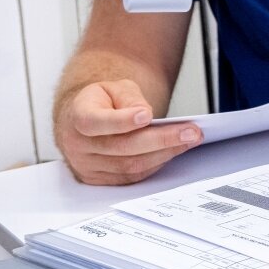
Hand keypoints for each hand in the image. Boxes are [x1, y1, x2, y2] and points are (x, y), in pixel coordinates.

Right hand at [55, 79, 200, 185]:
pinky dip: (156, 164)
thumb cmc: (102, 102)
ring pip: (130, 165)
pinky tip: (173, 151)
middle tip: (191, 132)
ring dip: (165, 153)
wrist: (85, 120)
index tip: (147, 115)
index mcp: (77, 117)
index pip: (95, 122)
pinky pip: (132, 176)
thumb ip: (130, 98)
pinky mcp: (99, 179)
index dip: (122, 121)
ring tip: (190, 140)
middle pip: (122, 147)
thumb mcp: (115, 88)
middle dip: (162, 140)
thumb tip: (145, 114)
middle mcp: (78, 145)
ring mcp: (87, 166)